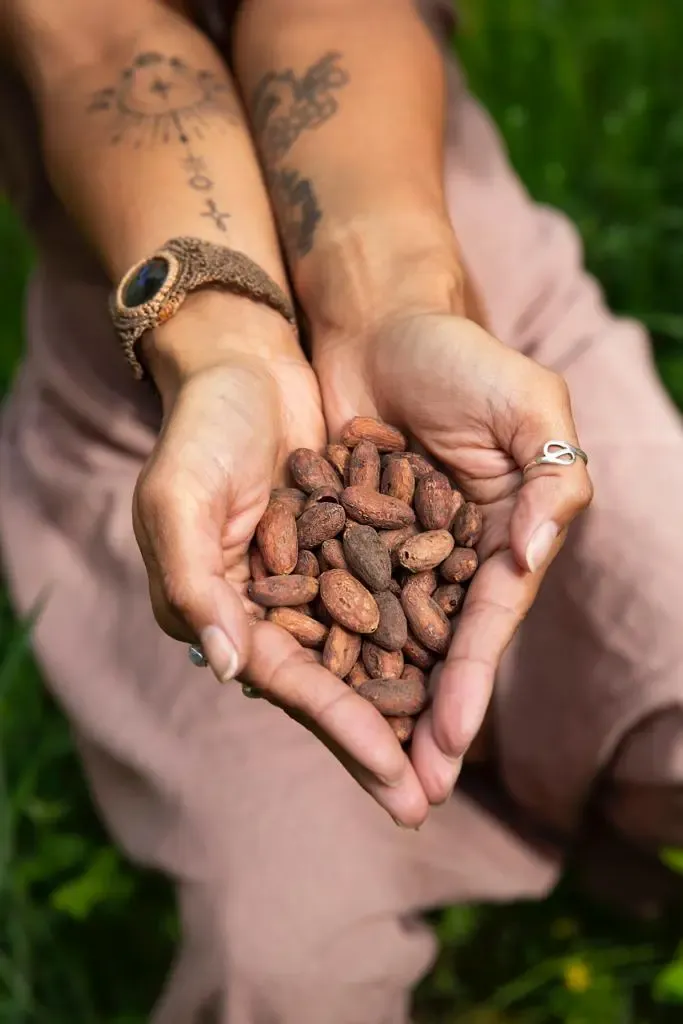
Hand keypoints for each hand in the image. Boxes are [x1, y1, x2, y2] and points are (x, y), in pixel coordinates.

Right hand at [133, 300, 427, 825]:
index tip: (391, 775)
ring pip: (364, 654)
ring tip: (447, 756)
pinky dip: (417, 635)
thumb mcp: (178, 500)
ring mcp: (312, 579)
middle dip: (374, 743)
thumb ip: (192, 584)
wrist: (246, 365)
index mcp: (220, 609)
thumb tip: (228, 670)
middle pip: (330, 685)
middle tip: (423, 803)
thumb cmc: (202, 430)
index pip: (286, 682)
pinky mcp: (348, 547)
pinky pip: (389, 600)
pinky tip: (455, 669)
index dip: (338, 729)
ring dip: (403, 705)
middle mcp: (268, 607)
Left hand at [315, 312, 592, 804]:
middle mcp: (450, 558)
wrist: (376, 324)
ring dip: (374, 706)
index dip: (469, 683)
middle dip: (423, 724)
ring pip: (384, 642)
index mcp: (501, 537)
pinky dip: (325, 647)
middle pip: (436, 652)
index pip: (486, 622)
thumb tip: (528, 557)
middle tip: (407, 797)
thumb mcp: (527, 406)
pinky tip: (306, 695)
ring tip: (361, 770)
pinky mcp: (341, 539)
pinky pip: (333, 601)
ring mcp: (393, 554)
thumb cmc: (459, 358)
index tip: (447, 743)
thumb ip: (549, 479)